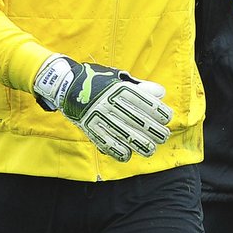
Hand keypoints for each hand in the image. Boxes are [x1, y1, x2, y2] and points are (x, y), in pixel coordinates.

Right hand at [34, 55, 172, 161]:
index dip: (158, 111)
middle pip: (138, 121)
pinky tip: (127, 154)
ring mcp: (100, 117)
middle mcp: (111, 104)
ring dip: (141, 145)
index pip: (144, 102)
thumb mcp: (118, 78)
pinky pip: (107, 143)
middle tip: (163, 136)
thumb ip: (140, 87)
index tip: (166, 117)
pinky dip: (118, 151)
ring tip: (150, 149)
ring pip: (125, 136)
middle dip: (154, 131)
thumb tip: (161, 93)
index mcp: (119, 89)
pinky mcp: (91, 128)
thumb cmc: (98, 80)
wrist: (66, 85)